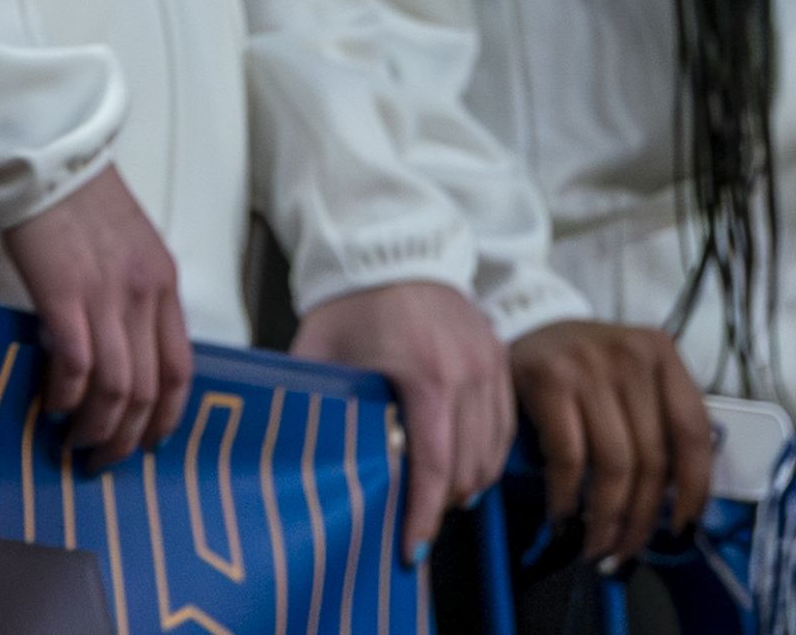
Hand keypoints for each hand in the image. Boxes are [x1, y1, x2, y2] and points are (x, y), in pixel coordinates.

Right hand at [0, 166, 191, 464]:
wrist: (42, 150)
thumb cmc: (76, 192)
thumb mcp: (128, 240)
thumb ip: (134, 288)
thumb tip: (124, 342)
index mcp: (162, 280)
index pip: (180, 370)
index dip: (165, 417)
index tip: (146, 442)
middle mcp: (143, 293)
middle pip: (148, 390)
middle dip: (127, 436)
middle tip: (103, 459)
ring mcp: (106, 294)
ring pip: (116, 387)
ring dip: (97, 427)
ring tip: (76, 443)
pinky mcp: (64, 292)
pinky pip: (75, 364)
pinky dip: (66, 395)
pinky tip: (53, 404)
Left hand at [294, 281, 513, 559]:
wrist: (392, 246)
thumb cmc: (350, 301)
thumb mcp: (321, 351)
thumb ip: (315, 399)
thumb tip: (290, 447)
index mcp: (425, 375)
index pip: (434, 465)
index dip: (422, 514)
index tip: (411, 548)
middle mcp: (468, 375)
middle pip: (467, 469)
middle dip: (441, 504)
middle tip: (414, 520)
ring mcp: (491, 367)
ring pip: (493, 455)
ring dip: (466, 484)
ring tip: (434, 497)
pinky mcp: (502, 362)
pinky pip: (505, 429)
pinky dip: (486, 456)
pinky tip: (460, 465)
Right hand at [509, 318, 709, 568]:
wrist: (521, 323)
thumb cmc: (585, 363)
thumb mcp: (633, 376)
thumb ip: (659, 421)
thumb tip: (677, 506)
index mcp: (661, 353)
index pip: (693, 431)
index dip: (694, 488)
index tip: (682, 528)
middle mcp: (630, 355)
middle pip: (651, 458)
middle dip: (641, 518)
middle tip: (627, 550)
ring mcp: (587, 365)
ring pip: (613, 465)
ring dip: (607, 517)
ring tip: (598, 545)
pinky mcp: (548, 379)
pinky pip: (569, 457)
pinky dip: (567, 496)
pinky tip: (564, 517)